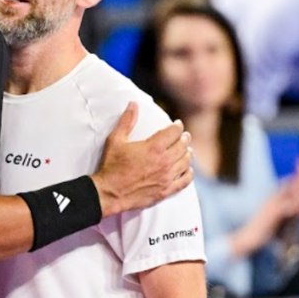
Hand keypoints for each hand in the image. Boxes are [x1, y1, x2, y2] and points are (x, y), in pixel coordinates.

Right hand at [92, 102, 192, 216]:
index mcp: (154, 147)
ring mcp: (167, 177)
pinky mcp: (165, 191)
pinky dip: (188, 174)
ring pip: (186, 162)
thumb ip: (127, 121)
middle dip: (184, 138)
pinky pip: (185, 181)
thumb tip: (133, 104)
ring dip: (187, 154)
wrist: (109, 193)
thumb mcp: (116, 140)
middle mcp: (164, 161)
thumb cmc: (111, 166)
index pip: (174, 132)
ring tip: (185, 150)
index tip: (177, 125)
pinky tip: (187, 170)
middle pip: (183, 146)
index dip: (178, 126)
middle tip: (183, 136)